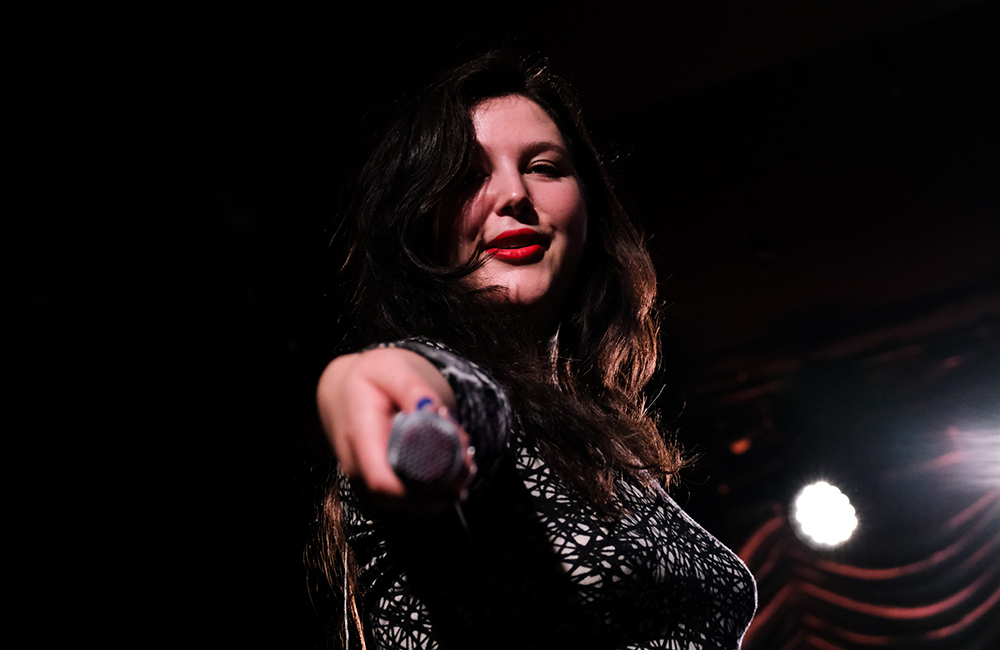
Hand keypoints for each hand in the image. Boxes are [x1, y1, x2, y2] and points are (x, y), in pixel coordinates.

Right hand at [316, 347, 472, 510]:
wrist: (343, 394)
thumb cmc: (366, 380)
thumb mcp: (388, 368)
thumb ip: (411, 388)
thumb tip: (432, 410)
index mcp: (359, 439)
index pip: (384, 482)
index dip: (424, 485)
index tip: (457, 459)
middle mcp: (360, 470)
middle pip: (407, 498)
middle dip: (447, 481)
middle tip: (466, 447)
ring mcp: (369, 484)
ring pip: (416, 503)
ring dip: (448, 484)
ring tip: (462, 448)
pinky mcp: (383, 488)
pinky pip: (415, 498)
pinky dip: (441, 486)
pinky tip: (455, 461)